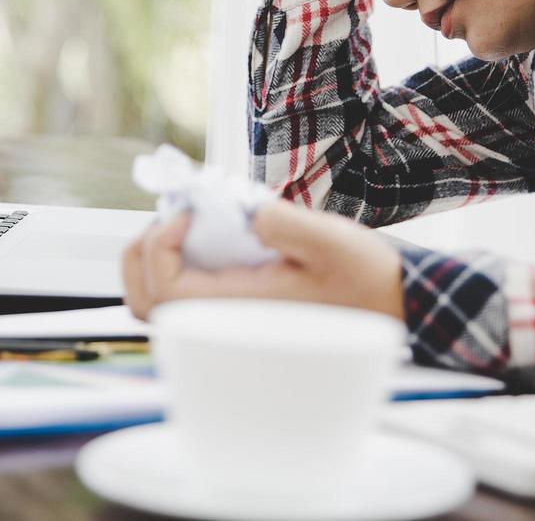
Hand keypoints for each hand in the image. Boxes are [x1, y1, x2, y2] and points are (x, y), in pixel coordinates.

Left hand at [121, 199, 406, 322]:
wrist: (392, 305)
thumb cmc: (365, 279)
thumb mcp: (332, 241)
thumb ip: (286, 224)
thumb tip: (245, 212)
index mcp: (241, 310)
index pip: (166, 288)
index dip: (160, 243)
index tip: (186, 211)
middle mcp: (225, 322)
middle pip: (146, 302)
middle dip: (142, 253)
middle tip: (171, 217)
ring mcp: (227, 320)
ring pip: (158, 303)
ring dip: (155, 259)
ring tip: (182, 224)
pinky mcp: (235, 313)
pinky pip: (184, 298)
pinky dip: (176, 265)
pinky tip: (202, 236)